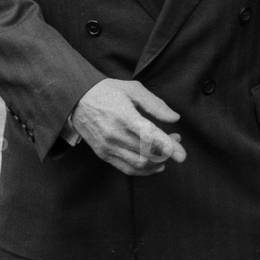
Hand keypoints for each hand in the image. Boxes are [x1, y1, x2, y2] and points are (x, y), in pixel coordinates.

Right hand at [70, 78, 186, 176]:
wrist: (77, 100)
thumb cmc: (108, 91)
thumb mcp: (133, 89)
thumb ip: (155, 104)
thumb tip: (175, 118)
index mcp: (124, 116)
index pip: (149, 136)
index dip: (167, 146)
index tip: (182, 155)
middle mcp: (114, 135)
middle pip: (147, 152)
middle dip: (167, 151)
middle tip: (177, 139)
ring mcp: (108, 147)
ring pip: (139, 164)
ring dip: (158, 161)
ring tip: (168, 151)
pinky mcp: (103, 154)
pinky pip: (127, 168)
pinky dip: (144, 170)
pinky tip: (155, 165)